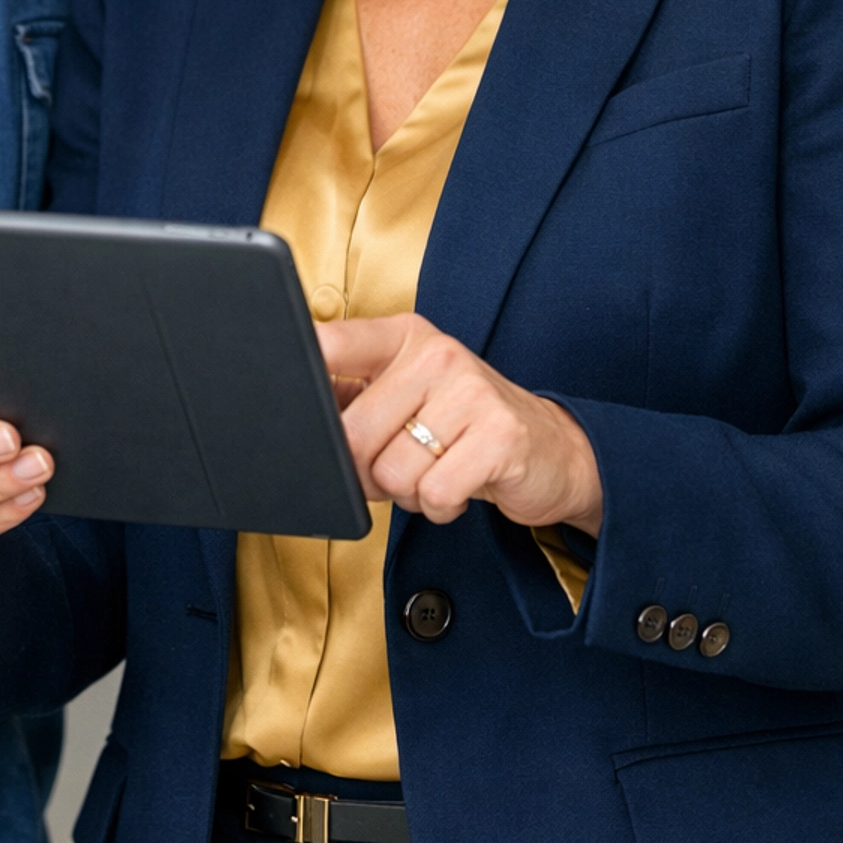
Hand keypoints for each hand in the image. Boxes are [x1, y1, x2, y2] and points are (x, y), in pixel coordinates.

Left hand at [318, 314, 603, 536]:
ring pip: (391, 472)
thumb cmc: (463, 425)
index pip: (331, 344)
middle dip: (364, 471)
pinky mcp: (500, 436)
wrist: (553, 449)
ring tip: (435, 471)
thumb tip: (293, 413)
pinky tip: (459, 486)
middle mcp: (436, 354)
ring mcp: (471, 392)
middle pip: (353, 435)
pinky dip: (439, 506)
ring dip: (407, 492)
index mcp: (404, 336)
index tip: (289, 403)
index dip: (302, 378)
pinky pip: (433, 494)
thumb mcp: (408, 392)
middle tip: (396, 465)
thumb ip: (353, 394)